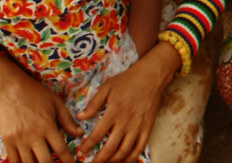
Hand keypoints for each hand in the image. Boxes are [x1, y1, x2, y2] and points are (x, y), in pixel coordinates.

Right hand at [0, 56, 79, 162]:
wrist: (8, 88)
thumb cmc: (35, 93)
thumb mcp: (55, 102)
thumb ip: (67, 120)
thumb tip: (80, 133)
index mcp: (47, 125)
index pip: (61, 150)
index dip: (68, 161)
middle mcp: (33, 134)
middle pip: (45, 162)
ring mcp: (18, 139)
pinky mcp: (7, 141)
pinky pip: (14, 160)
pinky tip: (29, 162)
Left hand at [77, 41, 178, 162]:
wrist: (151, 76)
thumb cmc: (127, 80)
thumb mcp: (107, 87)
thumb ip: (94, 103)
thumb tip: (80, 117)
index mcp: (114, 111)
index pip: (97, 135)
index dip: (87, 146)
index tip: (81, 151)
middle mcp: (126, 122)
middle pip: (110, 148)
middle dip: (99, 159)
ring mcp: (138, 126)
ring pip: (124, 151)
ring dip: (113, 161)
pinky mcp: (147, 128)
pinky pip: (139, 148)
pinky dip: (131, 158)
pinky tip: (123, 161)